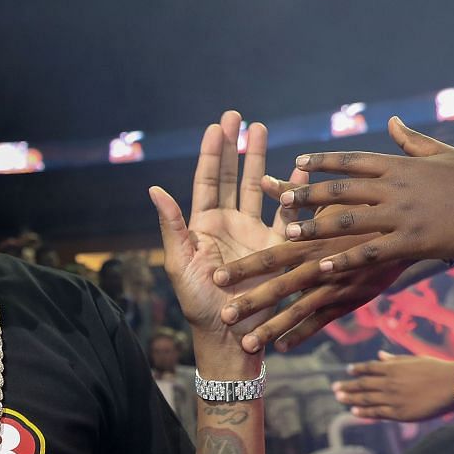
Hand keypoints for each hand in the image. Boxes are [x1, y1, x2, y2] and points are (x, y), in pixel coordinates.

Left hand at [148, 112, 271, 369]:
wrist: (232, 337)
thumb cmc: (199, 305)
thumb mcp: (180, 265)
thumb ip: (172, 226)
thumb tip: (154, 189)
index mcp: (203, 226)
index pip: (207, 180)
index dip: (211, 152)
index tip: (215, 125)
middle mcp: (229, 224)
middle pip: (233, 176)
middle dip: (235, 146)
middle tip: (238, 116)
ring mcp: (254, 233)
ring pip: (259, 188)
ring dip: (261, 159)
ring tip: (262, 129)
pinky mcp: (278, 247)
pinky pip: (287, 213)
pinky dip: (293, 190)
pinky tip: (299, 168)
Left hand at [211, 118, 453, 348]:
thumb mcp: (442, 154)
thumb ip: (411, 141)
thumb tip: (392, 122)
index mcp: (399, 166)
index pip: (350, 162)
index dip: (320, 163)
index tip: (293, 165)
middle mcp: (394, 187)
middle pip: (338, 190)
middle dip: (305, 196)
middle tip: (279, 199)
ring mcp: (403, 214)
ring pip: (348, 221)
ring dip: (314, 229)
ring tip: (285, 236)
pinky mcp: (415, 240)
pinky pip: (372, 251)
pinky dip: (345, 258)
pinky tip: (322, 267)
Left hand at [332, 350, 453, 421]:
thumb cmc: (438, 369)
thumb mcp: (414, 360)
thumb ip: (395, 360)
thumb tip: (379, 356)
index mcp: (393, 367)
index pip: (369, 368)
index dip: (357, 370)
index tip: (347, 371)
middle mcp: (390, 382)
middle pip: (363, 384)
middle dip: (348, 386)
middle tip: (334, 388)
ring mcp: (394, 398)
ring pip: (366, 399)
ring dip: (351, 399)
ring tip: (339, 398)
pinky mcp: (401, 413)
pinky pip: (378, 413)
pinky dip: (364, 413)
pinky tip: (354, 412)